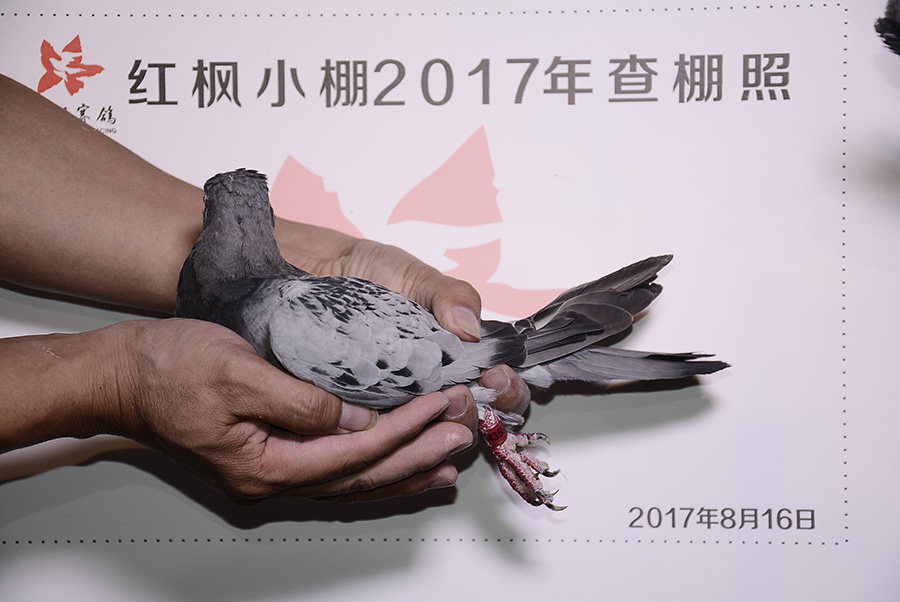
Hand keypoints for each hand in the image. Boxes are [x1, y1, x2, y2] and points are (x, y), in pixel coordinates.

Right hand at [110, 318, 475, 499]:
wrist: (121, 375)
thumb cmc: (167, 369)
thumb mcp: (236, 371)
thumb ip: (299, 398)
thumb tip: (356, 415)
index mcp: (262, 464)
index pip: (351, 451)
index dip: (400, 429)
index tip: (439, 406)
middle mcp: (271, 479)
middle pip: (360, 476)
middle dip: (416, 455)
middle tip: (461, 436)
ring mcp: (272, 472)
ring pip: (353, 480)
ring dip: (404, 470)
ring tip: (447, 462)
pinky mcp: (274, 456)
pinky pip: (337, 469)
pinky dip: (375, 467)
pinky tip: (401, 466)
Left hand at [273, 228, 532, 426]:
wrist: (308, 272)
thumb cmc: (367, 272)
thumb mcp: (415, 276)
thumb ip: (451, 296)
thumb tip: (471, 330)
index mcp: (456, 356)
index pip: (498, 388)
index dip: (505, 390)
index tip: (495, 378)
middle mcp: (431, 387)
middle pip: (468, 420)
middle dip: (470, 414)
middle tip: (457, 397)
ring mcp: (396, 405)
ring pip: (427, 439)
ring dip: (435, 434)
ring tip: (429, 415)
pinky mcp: (358, 416)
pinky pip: (379, 442)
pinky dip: (390, 444)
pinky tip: (391, 434)